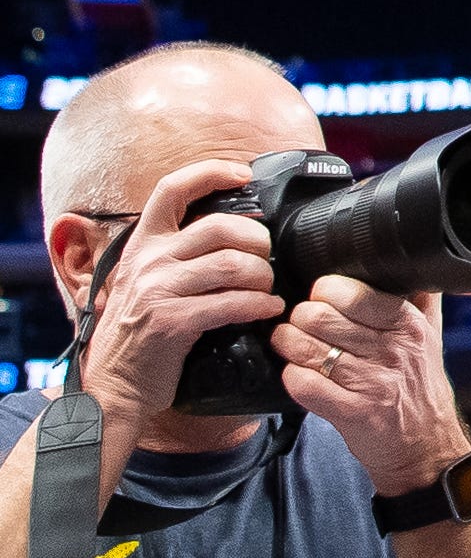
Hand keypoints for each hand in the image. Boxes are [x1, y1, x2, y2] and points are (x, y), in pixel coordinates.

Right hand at [72, 159, 287, 419]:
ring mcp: (157, 290)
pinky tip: (269, 309)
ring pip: (233, 264)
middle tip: (267, 260)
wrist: (115, 385)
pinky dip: (261, 305)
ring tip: (268, 290)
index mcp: (143, 244)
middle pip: (222, 227)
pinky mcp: (171, 321)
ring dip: (263, 277)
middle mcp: (148, 261)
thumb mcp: (149, 282)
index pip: (172, 189)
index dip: (210, 173)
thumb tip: (232, 235)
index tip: (243, 174)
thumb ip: (179, 256)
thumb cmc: (142, 334)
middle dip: (258, 241)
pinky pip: (233, 302)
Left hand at [273, 279, 470, 495]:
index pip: (349, 291)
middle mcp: (393, 351)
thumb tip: (402, 258)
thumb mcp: (430, 334)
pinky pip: (302, 383)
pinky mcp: (352, 413)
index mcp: (409, 324)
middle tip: (301, 324)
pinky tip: (298, 374)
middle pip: (318, 317)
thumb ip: (417, 296)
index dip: (323, 291)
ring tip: (290, 345)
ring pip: (305, 348)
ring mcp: (373, 383)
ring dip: (287, 345)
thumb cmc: (419, 385)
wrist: (425, 444)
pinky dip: (291, 376)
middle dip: (299, 318)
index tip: (321, 299)